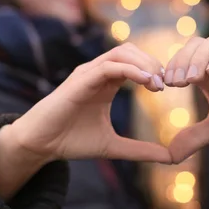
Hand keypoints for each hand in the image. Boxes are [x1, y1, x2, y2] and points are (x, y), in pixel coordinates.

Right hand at [7, 43, 169, 164]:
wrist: (40, 144)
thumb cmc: (70, 140)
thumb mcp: (112, 146)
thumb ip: (140, 150)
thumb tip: (169, 158)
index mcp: (106, 82)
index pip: (134, 62)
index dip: (153, 69)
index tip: (166, 87)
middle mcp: (97, 72)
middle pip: (130, 51)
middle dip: (151, 62)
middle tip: (164, 83)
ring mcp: (88, 73)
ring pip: (121, 52)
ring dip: (143, 62)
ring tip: (156, 82)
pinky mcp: (80, 80)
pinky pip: (108, 66)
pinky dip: (130, 69)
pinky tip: (145, 80)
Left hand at [164, 36, 208, 162]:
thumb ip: (195, 137)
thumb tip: (170, 156)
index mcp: (207, 75)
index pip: (182, 59)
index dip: (171, 68)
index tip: (164, 87)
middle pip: (192, 46)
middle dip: (180, 61)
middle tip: (176, 83)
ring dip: (196, 58)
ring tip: (192, 80)